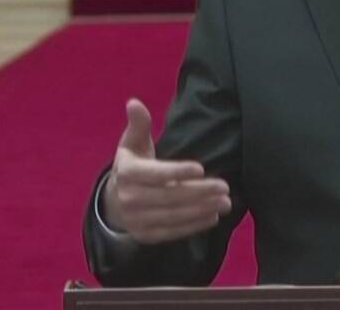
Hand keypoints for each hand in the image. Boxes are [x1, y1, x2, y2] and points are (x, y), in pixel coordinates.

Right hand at [103, 98, 232, 244]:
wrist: (113, 201)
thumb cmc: (132, 165)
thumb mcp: (132, 143)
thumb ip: (138, 124)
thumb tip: (134, 102)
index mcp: (127, 173)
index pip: (154, 174)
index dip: (177, 172)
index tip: (201, 168)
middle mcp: (129, 199)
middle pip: (169, 196)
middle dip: (199, 192)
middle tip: (224, 186)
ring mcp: (136, 220)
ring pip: (173, 215)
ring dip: (201, 210)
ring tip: (225, 202)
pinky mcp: (146, 235)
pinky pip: (172, 232)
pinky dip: (193, 226)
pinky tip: (213, 217)